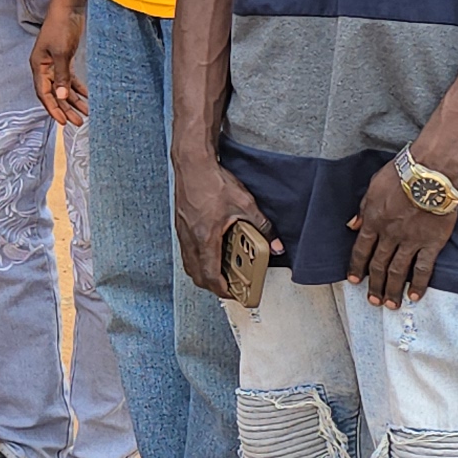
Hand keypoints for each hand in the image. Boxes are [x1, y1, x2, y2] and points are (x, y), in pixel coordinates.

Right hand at [33, 0, 87, 128]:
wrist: (68, 8)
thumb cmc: (61, 27)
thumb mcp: (61, 53)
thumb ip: (61, 76)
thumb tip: (60, 97)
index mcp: (38, 66)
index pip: (44, 93)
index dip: (53, 109)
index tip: (64, 122)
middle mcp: (44, 68)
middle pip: (54, 94)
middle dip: (65, 109)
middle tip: (78, 122)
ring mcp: (54, 64)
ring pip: (62, 88)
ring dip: (73, 101)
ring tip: (85, 113)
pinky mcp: (64, 59)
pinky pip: (69, 79)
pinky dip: (77, 88)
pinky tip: (87, 97)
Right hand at [171, 149, 269, 297]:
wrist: (192, 164)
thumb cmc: (212, 182)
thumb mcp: (245, 204)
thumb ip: (262, 227)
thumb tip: (275, 244)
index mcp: (205, 238)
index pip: (210, 274)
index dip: (221, 289)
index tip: (232, 294)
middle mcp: (190, 238)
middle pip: (196, 274)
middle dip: (212, 285)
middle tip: (228, 286)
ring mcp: (183, 232)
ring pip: (189, 263)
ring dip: (204, 272)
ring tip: (221, 272)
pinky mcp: (181, 225)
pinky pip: (187, 251)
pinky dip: (198, 258)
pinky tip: (211, 250)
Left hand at [346, 155, 457, 308]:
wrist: (430, 172)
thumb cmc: (401, 173)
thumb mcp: (373, 187)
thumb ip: (363, 209)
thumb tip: (352, 226)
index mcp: (373, 220)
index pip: (361, 249)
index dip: (357, 267)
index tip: (354, 280)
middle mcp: (389, 234)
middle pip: (379, 264)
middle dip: (375, 284)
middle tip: (373, 300)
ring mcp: (411, 240)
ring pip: (398, 271)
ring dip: (392, 289)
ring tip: (390, 305)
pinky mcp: (432, 242)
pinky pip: (423, 268)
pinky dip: (418, 284)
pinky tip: (413, 296)